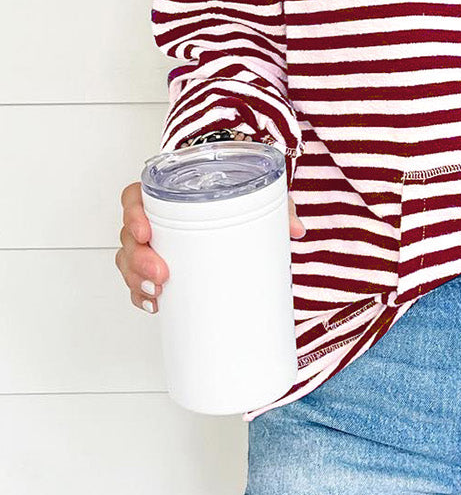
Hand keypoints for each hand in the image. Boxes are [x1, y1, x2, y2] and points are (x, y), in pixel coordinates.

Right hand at [117, 179, 305, 314]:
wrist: (236, 201)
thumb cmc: (234, 191)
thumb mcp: (255, 191)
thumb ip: (275, 204)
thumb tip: (296, 229)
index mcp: (166, 191)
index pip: (134, 197)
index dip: (133, 215)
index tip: (146, 233)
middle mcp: (154, 216)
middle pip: (129, 237)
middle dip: (139, 260)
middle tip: (162, 275)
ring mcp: (154, 243)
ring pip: (129, 261)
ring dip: (138, 281)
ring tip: (157, 294)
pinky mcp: (159, 264)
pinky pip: (139, 280)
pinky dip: (142, 294)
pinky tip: (153, 303)